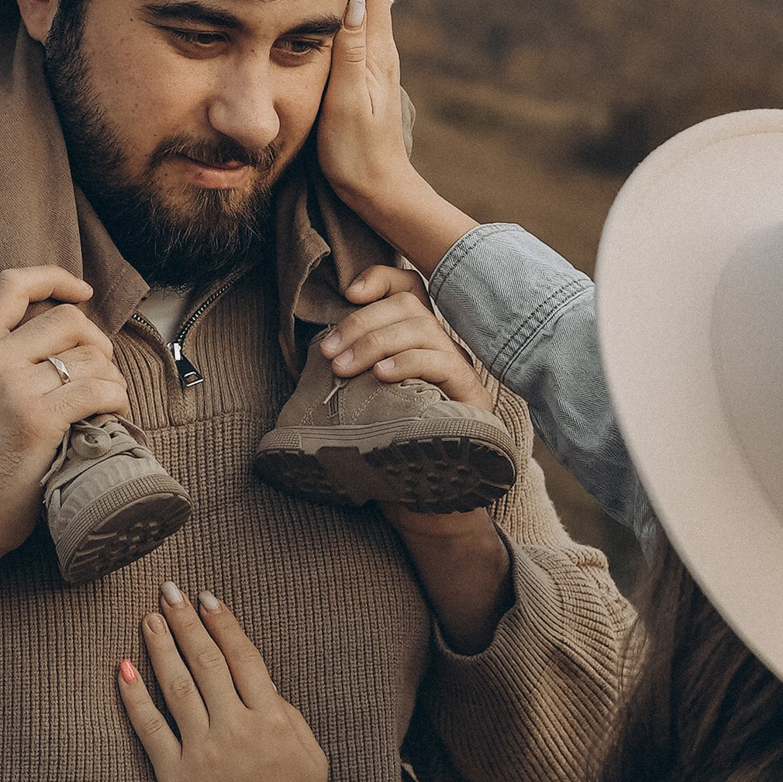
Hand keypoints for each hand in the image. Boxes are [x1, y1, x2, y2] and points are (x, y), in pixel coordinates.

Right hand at [0, 267, 129, 644]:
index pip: (11, 284)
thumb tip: (74, 329)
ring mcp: (12, 389)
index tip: (82, 291)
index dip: (54, 277)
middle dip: (98, 343)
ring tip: (104, 404)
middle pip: (68, 320)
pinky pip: (99, 389)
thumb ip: (9, 354)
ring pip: (91, 357)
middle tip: (101, 374)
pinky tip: (111, 416)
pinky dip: (117, 400)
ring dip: (112, 378)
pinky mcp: (37, 420)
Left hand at [116, 585, 329, 781]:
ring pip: (176, 686)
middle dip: (186, 622)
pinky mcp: (174, 775)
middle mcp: (235, 728)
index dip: (224, 624)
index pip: (243, 658)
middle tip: (169, 591)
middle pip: (206, 663)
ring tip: (148, 618)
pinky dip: (134, 697)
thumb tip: (262, 685)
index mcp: (272, 720)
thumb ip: (289, 716)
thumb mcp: (312, 758)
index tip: (208, 598)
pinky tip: (123, 668)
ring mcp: (201, 751)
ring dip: (161, 647)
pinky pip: (149, 729)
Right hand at [316, 0, 476, 271]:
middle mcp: (381, 49)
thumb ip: (349, 52)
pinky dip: (344, 3)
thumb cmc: (357, 152)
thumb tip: (351, 1)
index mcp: (377, 51)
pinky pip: (356, 26)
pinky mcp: (366, 74)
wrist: (378, 191)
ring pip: (363, 5)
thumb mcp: (347, 101)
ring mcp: (375, 61)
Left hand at [319, 264, 514, 647]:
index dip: (380, 278)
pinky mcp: (470, 396)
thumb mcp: (363, 402)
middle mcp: (443, 347)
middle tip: (328, 354)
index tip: (348, 291)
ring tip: (344, 368)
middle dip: (361, 322)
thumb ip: (350, 370)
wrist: (427, 503)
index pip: (409, 286)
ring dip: (375, 342)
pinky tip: (382, 376)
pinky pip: (443, 363)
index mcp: (417, 340)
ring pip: (422, 328)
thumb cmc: (390, 449)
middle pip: (409, 305)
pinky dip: (408, 362)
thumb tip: (312, 349)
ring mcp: (460, 370)